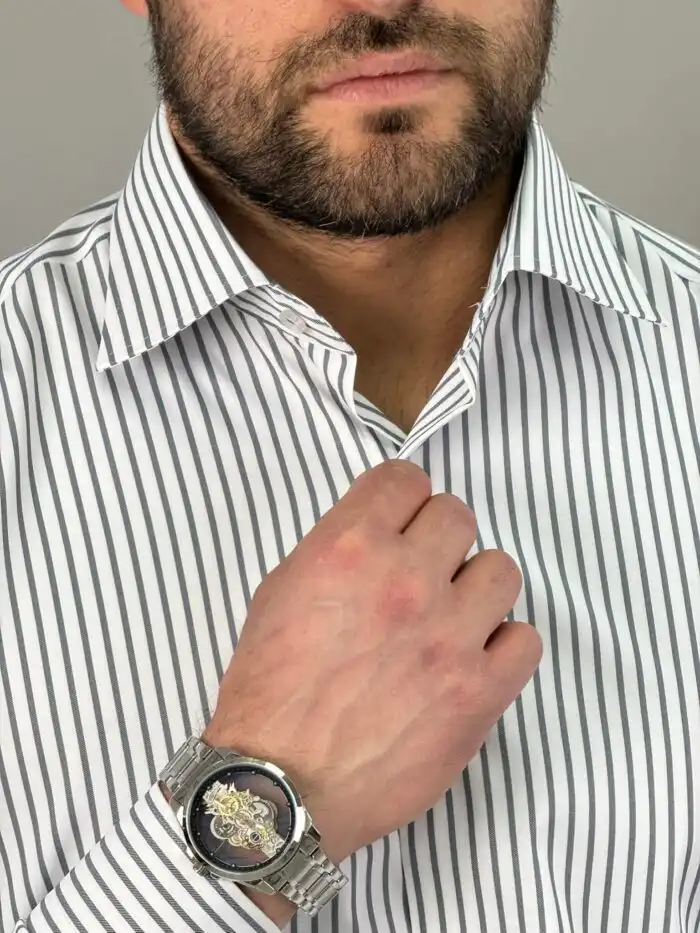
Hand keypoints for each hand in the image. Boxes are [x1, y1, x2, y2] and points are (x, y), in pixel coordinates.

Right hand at [203, 460, 541, 868]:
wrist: (279, 788)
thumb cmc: (270, 694)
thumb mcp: (279, 595)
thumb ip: (335, 548)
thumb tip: (384, 532)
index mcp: (349, 549)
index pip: (406, 478)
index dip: (403, 498)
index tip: (401, 519)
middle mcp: (404, 581)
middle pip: (458, 516)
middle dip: (438, 539)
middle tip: (421, 573)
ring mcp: (449, 637)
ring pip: (501, 570)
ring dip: (475, 588)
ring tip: (451, 619)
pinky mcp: (480, 692)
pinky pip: (525, 638)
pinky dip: (503, 644)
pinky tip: (472, 660)